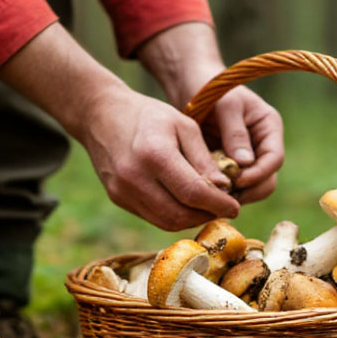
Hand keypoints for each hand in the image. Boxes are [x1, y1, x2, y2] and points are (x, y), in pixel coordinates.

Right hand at [0, 23, 240, 229]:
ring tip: (208, 208)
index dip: (219, 204)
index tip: (235, 205)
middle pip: (180, 214)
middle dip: (207, 215)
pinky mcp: (117, 199)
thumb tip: (224, 189)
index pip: (194, 192)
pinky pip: (153, 217)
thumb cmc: (149, 115)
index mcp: (155, 154)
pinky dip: (174, 216)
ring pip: (166, 222)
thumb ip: (204, 159)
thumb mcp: (183, 125)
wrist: (101, 115)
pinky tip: (187, 205)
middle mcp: (134, 178)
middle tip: (224, 208)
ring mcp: (122, 192)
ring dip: (192, 220)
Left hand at [196, 84, 282, 204]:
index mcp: (269, 128)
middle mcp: (263, 146)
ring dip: (235, 194)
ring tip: (213, 192)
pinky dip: (222, 191)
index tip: (237, 180)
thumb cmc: (212, 89)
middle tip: (223, 193)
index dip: (258, 174)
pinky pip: (232, 187)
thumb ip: (236, 134)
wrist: (191, 87)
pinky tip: (206, 189)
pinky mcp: (230, 168)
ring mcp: (247, 159)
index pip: (275, 159)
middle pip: (267, 180)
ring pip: (251, 189)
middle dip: (248, 189)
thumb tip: (246, 165)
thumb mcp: (226, 106)